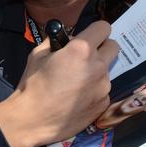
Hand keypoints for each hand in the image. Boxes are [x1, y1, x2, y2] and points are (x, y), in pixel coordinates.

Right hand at [0, 21, 116, 146]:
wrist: (33, 119)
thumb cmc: (33, 84)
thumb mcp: (38, 54)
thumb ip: (56, 42)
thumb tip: (66, 39)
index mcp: (81, 49)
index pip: (103, 27)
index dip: (95, 31)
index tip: (88, 37)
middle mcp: (98, 65)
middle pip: (113, 47)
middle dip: (101, 48)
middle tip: (84, 57)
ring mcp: (104, 86)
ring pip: (106, 70)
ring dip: (96, 71)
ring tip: (75, 83)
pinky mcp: (104, 103)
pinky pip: (103, 90)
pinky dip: (94, 90)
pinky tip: (77, 98)